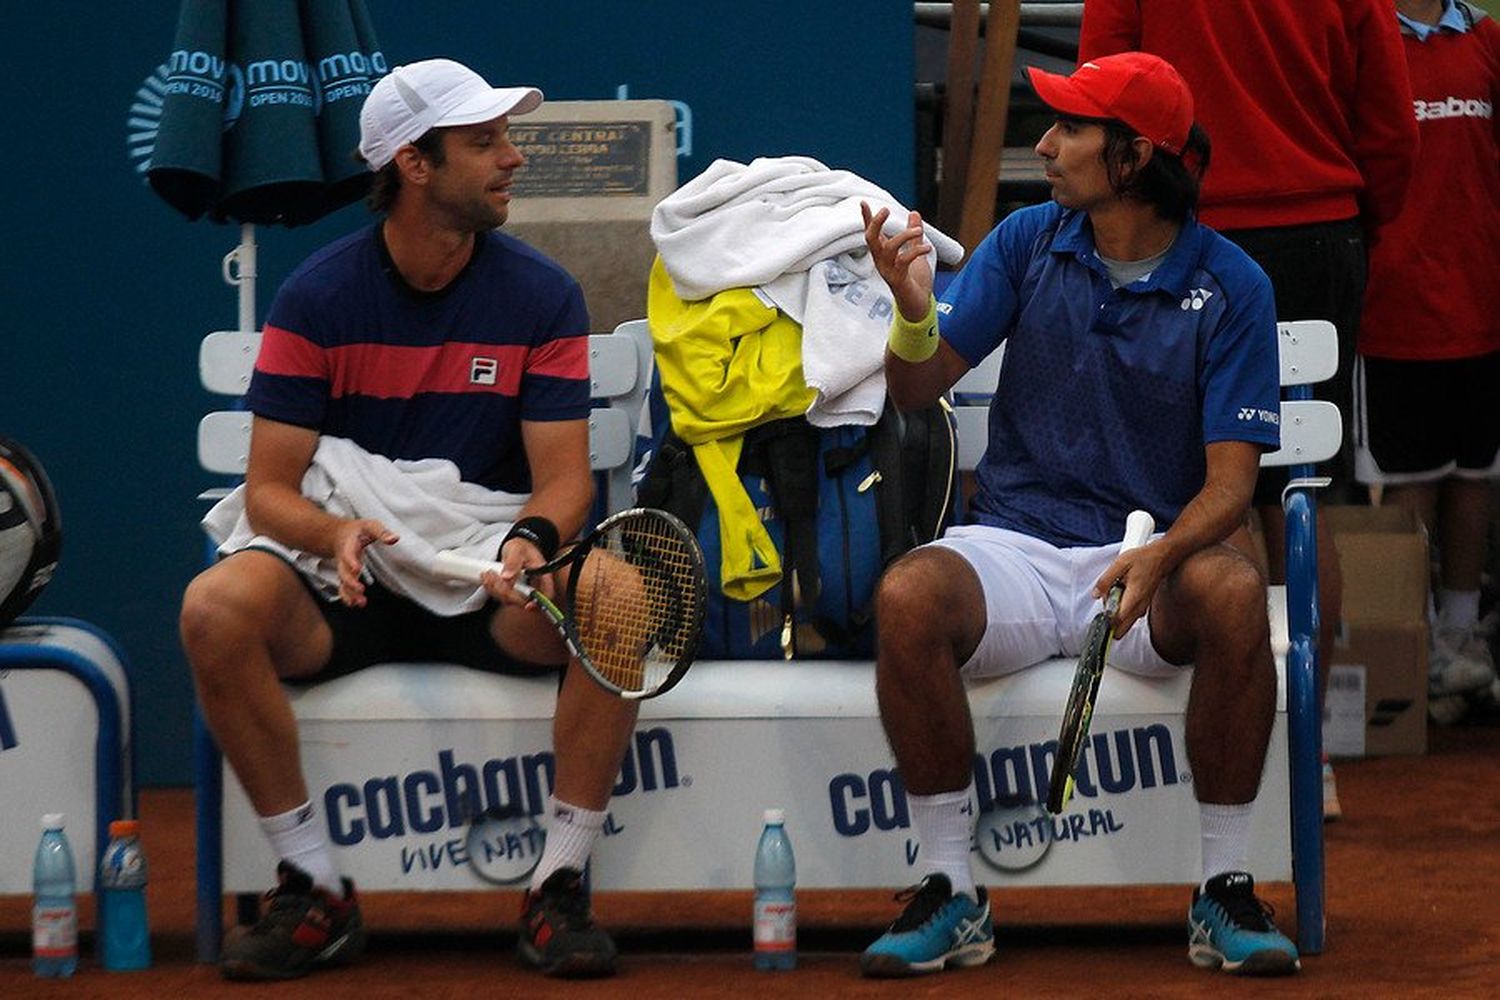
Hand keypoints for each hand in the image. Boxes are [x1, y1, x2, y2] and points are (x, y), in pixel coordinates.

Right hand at [333, 518, 397, 606]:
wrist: (339, 534)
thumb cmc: (357, 530)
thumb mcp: (370, 526)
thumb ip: (382, 532)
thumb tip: (394, 538)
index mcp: (349, 545)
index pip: (348, 554)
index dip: (351, 561)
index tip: (357, 568)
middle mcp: (344, 559)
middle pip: (343, 572)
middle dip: (350, 582)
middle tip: (360, 589)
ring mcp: (344, 568)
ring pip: (343, 583)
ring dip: (350, 593)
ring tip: (359, 602)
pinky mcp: (346, 575)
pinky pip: (344, 587)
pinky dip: (347, 596)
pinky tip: (355, 604)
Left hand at [480, 536, 557, 608]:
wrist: (517, 547)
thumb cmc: (522, 547)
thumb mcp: (517, 550)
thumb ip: (513, 563)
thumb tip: (507, 577)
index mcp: (543, 576)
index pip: (546, 594)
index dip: (539, 602)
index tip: (528, 605)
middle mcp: (534, 587)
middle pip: (524, 600)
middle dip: (506, 592)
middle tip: (493, 577)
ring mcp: (523, 591)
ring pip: (510, 600)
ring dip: (496, 590)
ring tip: (487, 574)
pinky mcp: (512, 592)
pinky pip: (502, 596)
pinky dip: (492, 589)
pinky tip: (487, 578)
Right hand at [861, 201, 933, 321]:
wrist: (917, 305)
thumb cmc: (914, 280)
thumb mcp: (914, 253)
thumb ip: (914, 236)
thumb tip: (914, 213)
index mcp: (883, 254)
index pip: (872, 233)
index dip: (867, 219)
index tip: (863, 202)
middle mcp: (881, 261)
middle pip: (871, 239)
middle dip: (876, 223)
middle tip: (884, 209)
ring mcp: (887, 270)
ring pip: (888, 249)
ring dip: (903, 237)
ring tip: (918, 231)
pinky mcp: (898, 279)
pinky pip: (904, 261)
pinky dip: (916, 252)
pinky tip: (927, 248)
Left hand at [1094, 542, 1167, 638]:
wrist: (1161, 557)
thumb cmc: (1143, 559)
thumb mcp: (1120, 564)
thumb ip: (1106, 580)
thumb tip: (1096, 594)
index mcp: (1134, 598)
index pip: (1117, 621)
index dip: (1105, 619)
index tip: (1100, 610)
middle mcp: (1139, 607)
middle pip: (1121, 630)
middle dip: (1109, 620)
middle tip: (1107, 602)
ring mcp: (1142, 608)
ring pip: (1124, 623)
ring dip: (1115, 613)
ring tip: (1114, 593)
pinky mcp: (1142, 606)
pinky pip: (1128, 615)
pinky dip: (1122, 608)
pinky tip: (1121, 592)